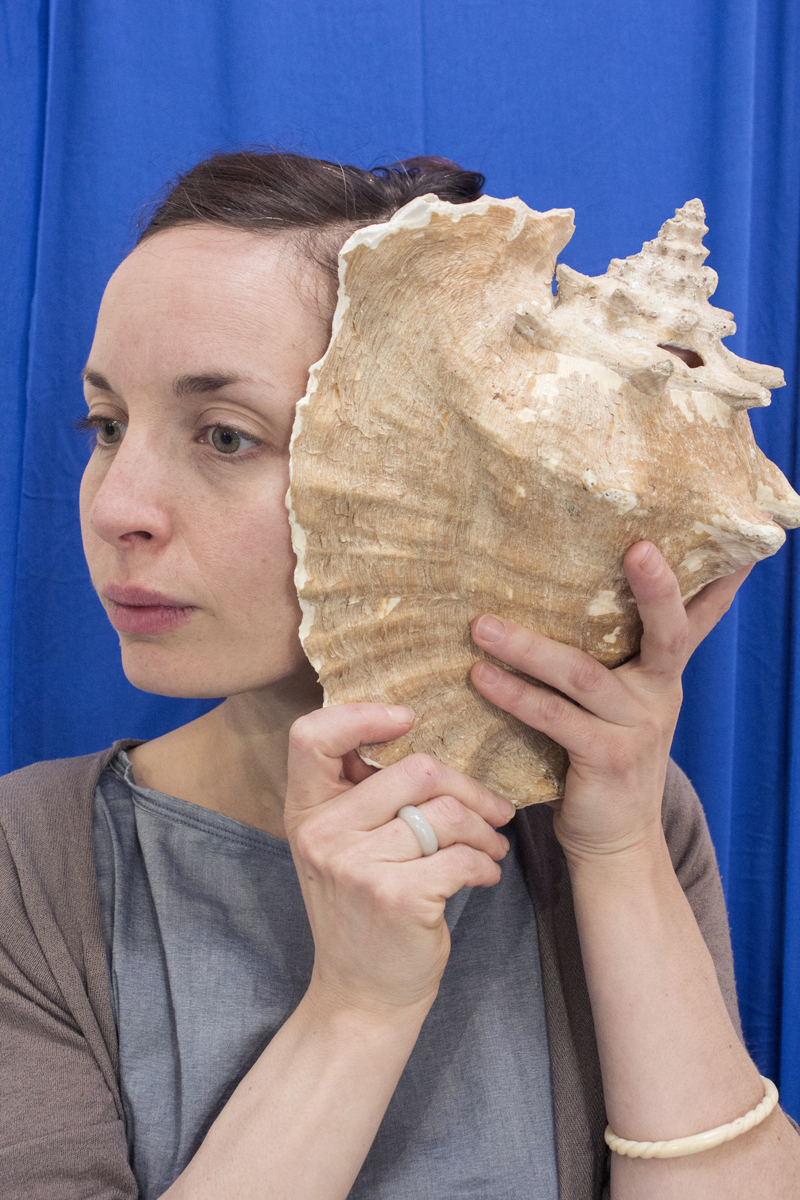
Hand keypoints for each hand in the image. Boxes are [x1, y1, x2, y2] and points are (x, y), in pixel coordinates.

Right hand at [283, 704, 512, 1017]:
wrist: (361, 997)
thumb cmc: (362, 912)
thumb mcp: (340, 848)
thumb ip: (361, 795)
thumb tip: (421, 735)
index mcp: (305, 811)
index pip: (311, 736)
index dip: (361, 715)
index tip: (407, 720)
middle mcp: (323, 833)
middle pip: (414, 770)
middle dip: (467, 787)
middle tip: (492, 809)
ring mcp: (357, 866)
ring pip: (446, 812)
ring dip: (484, 828)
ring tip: (492, 845)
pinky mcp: (396, 896)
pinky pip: (461, 855)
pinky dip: (485, 863)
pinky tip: (483, 876)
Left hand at [470, 542, 752, 863]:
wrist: (614, 843)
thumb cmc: (604, 760)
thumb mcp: (618, 706)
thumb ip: (604, 661)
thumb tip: (551, 600)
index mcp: (661, 675)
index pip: (697, 619)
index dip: (718, 583)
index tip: (739, 542)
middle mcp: (659, 694)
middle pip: (667, 633)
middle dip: (657, 589)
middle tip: (639, 548)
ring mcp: (637, 728)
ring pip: (584, 674)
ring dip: (528, 647)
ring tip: (483, 626)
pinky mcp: (607, 758)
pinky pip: (555, 718)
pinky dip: (515, 695)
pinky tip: (482, 677)